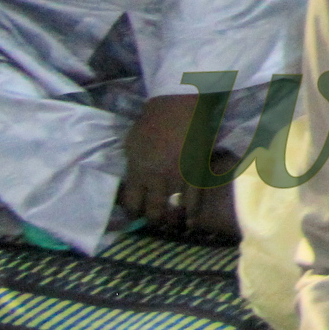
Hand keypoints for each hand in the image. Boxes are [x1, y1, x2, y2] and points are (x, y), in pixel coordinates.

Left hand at [119, 92, 206, 228]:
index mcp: (137, 171)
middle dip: (154, 220)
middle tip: (156, 222)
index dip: (133, 213)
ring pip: (174, 209)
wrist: (178, 104)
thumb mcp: (131, 145)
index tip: (137, 215)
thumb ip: (132, 167)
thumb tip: (132, 184)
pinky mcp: (197, 173)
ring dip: (172, 220)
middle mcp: (156, 178)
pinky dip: (193, 215)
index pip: (131, 203)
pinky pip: (195, 200)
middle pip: (153, 211)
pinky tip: (191, 224)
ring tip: (173, 224)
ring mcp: (178, 177)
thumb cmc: (151, 121)